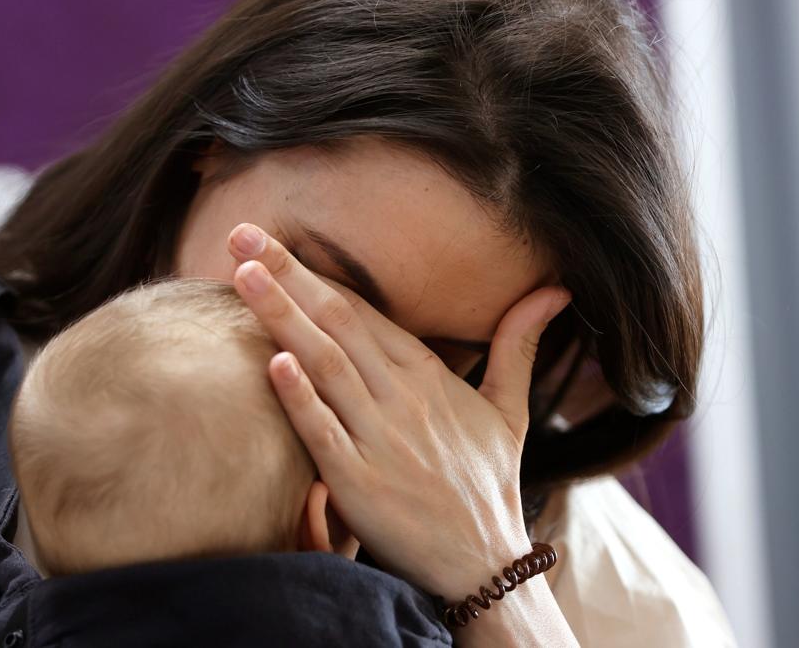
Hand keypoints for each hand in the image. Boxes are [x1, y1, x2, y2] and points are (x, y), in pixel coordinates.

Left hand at [227, 223, 570, 598]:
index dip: (317, 273)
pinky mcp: (361, 484)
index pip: (365, 310)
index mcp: (428, 376)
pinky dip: (300, 398)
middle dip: (288, 276)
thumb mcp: (510, 408)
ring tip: (244, 275)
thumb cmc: (488, 484)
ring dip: (283, 317)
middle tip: (242, 234)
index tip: (273, 241)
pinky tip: (273, 362)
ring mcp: (381, 439)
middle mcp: (403, 398)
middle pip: (339, 322)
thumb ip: (517, 345)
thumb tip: (556, 290)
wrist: (484, 564)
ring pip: (326, 365)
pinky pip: (325, 434)